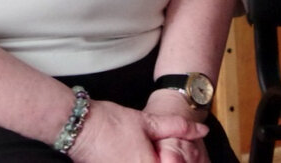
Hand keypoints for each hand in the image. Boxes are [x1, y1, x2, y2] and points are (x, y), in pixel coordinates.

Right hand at [67, 98, 205, 162]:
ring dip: (151, 161)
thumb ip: (178, 127)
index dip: (180, 161)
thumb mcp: (148, 122)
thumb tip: (202, 130)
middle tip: (162, 150)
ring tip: (145, 150)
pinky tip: (134, 154)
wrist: (78, 127)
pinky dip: (137, 162)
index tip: (181, 156)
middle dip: (167, 160)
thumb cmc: (112, 123)